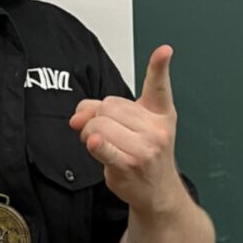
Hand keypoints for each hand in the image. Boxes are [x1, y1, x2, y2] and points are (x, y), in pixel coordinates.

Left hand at [68, 45, 181, 214]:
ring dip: (89, 133)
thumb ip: (102, 110)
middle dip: (97, 118)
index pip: (159, 85)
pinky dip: (93, 143)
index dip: (160, 66)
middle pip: (109, 106)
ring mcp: (146, 147)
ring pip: (99, 123)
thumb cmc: (144, 155)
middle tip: (104, 133)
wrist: (157, 191)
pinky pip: (102, 145)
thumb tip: (78, 115)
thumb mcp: (133, 126)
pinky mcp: (130, 163)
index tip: (164, 51)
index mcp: (160, 113)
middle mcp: (156, 128)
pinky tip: (95, 144)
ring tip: (102, 145)